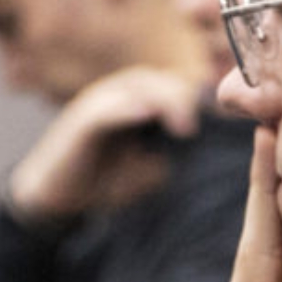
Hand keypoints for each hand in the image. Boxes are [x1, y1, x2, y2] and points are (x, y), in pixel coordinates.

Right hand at [5, 65, 202, 220]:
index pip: (177, 88)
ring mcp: (100, 102)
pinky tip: (146, 114)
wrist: (59, 198)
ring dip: (164, 103)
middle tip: (198, 128)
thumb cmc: (108, 181)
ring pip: (138, 88)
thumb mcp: (150, 170)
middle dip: (185, 102)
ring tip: (183, 125)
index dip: (200, 102)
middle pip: (161, 82)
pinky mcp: (81, 120)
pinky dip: (126, 111)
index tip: (223, 123)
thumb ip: (174, 153)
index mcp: (141, 101)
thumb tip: (201, 146)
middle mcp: (121, 93)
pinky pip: (106, 111)